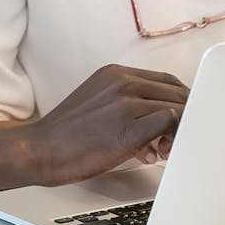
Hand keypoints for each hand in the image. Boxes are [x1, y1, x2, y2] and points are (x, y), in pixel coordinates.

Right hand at [0, 64, 187, 195]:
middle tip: (175, 138)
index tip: (180, 119)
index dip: (179, 100)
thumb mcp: (98, 104)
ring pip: (176, 106)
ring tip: (164, 149)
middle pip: (175, 91)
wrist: (40, 150)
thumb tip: (160, 124)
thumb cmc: (67, 136)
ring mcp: (125, 101)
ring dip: (180, 130)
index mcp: (114, 73)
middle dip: (185, 115)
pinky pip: (170, 123)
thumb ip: (128, 104)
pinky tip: (159, 152)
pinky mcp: (128, 126)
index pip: (164, 80)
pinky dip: (173, 137)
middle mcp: (122, 81)